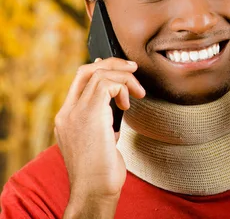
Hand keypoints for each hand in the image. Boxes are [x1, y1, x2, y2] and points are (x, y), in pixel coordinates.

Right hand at [54, 58, 144, 208]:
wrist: (94, 190)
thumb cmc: (101, 172)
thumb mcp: (100, 141)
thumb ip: (103, 122)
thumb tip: (116, 106)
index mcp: (66, 118)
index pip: (79, 81)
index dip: (100, 69)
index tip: (121, 70)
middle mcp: (67, 113)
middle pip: (86, 71)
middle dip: (113, 64)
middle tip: (134, 69)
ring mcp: (75, 113)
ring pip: (98, 74)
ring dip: (124, 77)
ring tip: (138, 93)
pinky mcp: (90, 114)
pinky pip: (107, 84)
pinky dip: (123, 86)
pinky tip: (129, 103)